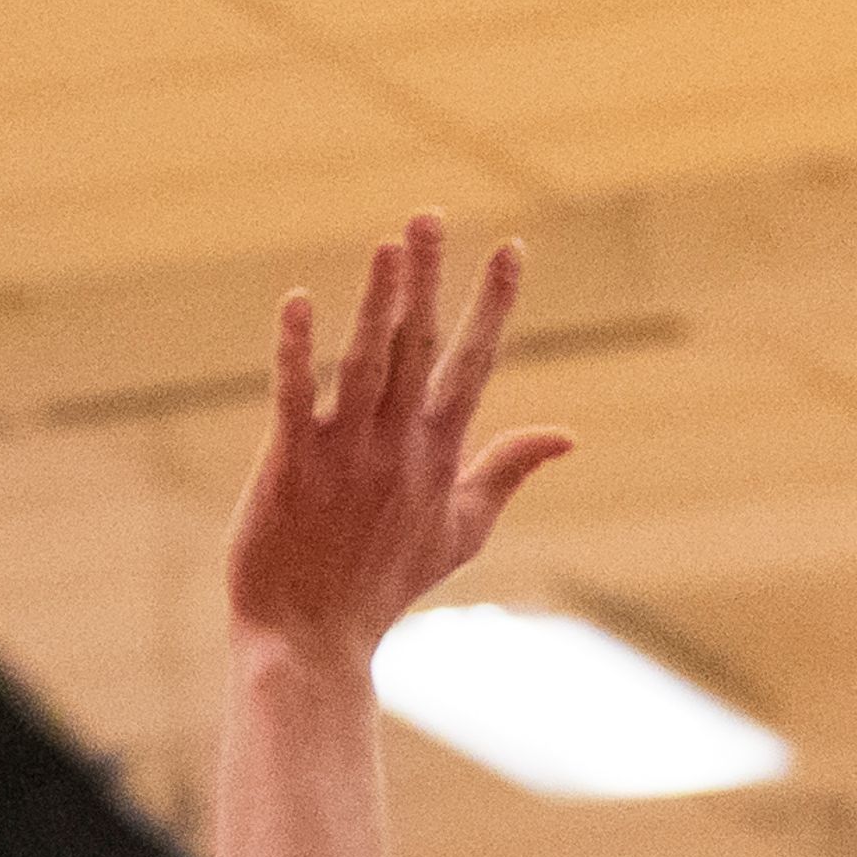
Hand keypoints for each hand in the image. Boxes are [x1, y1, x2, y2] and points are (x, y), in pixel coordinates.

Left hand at [223, 213, 571, 663]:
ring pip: (365, 364)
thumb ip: (506, 472)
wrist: (312, 641)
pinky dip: (295, 353)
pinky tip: (295, 303)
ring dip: (377, 304)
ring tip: (388, 245)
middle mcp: (397, 447)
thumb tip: (567, 435)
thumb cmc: (383, 587)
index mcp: (438, 455)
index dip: (492, 305)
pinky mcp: (290, 468)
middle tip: (429, 215)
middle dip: (427, 281)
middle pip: (417, 348)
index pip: (473, 366)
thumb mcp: (462, 532)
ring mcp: (344, 456)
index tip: (511, 247)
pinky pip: (294, 399)